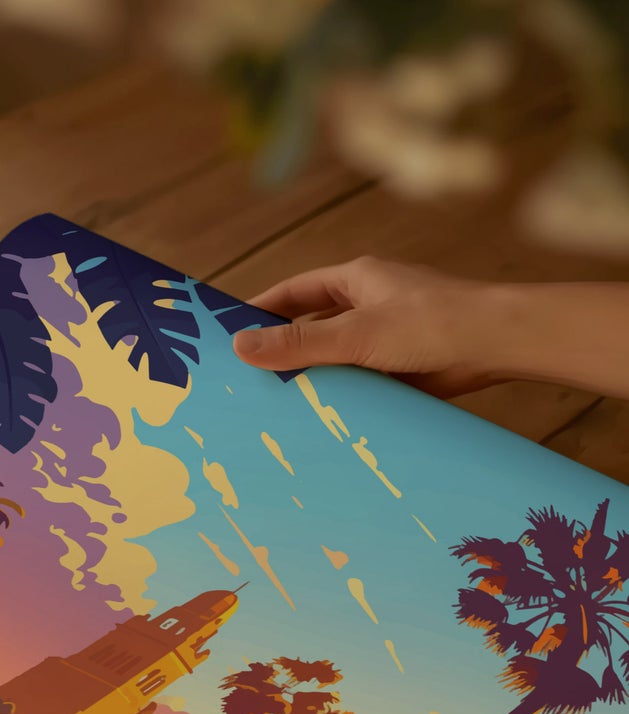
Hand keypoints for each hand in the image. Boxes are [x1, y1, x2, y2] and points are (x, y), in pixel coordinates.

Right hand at [232, 256, 502, 396]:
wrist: (498, 345)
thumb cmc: (431, 324)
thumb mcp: (355, 334)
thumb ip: (298, 343)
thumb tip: (238, 346)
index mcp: (357, 280)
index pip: (294, 292)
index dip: (260, 310)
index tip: (228, 334)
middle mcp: (369, 305)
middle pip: (311, 326)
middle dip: (282, 349)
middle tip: (244, 378)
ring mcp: (385, 337)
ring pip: (334, 357)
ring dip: (311, 377)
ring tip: (273, 406)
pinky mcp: (401, 367)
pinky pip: (358, 381)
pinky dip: (339, 396)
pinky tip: (317, 419)